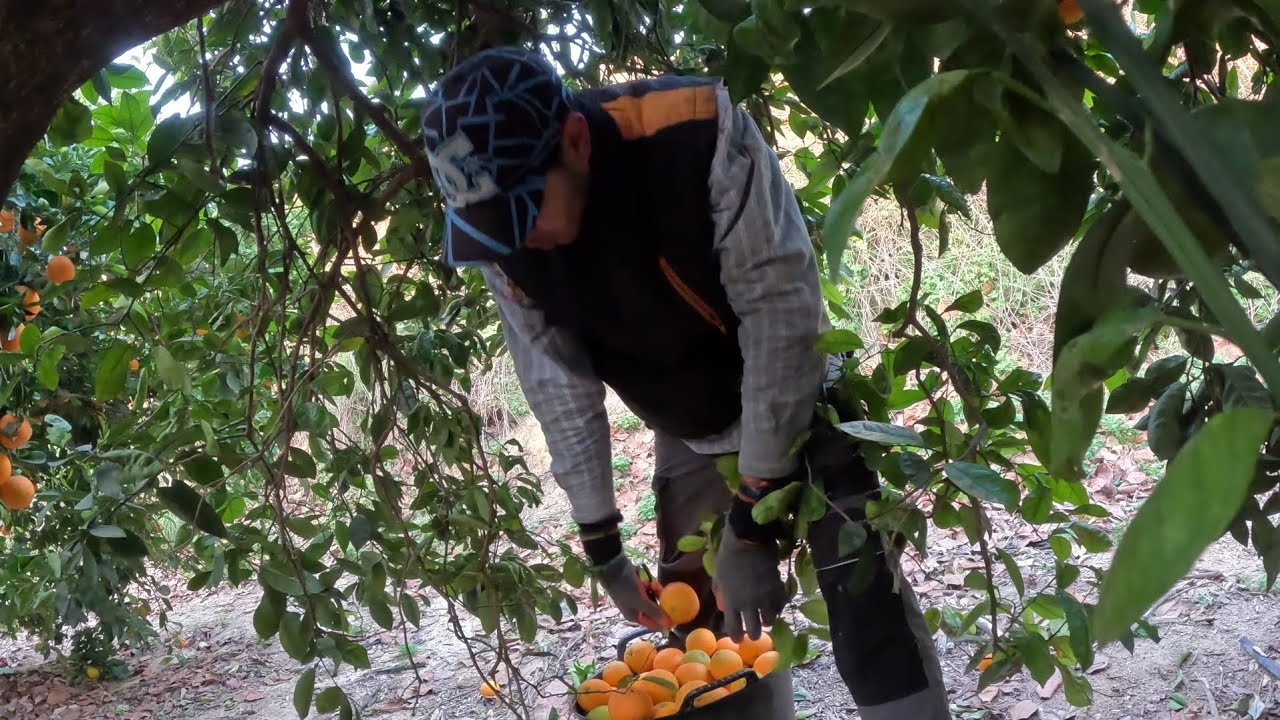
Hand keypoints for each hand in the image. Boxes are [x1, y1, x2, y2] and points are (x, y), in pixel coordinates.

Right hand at [593, 553, 671, 630]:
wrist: (614, 568)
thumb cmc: (625, 588)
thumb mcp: (640, 601)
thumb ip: (655, 612)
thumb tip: (669, 625)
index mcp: (636, 617)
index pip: (654, 624)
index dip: (665, 622)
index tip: (677, 617)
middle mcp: (638, 609)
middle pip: (656, 610)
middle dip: (660, 603)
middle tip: (665, 596)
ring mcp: (640, 598)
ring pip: (655, 598)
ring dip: (656, 592)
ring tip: (651, 584)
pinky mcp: (641, 588)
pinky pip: (652, 589)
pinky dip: (652, 585)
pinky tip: (649, 581)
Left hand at [714, 522, 785, 641]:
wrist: (749, 539)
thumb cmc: (728, 556)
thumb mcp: (718, 576)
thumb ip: (721, 592)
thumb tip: (723, 604)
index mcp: (731, 602)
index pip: (734, 629)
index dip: (736, 637)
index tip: (738, 638)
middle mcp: (749, 604)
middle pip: (754, 631)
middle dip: (754, 634)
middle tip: (753, 631)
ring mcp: (765, 597)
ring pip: (770, 620)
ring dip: (767, 620)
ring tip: (765, 616)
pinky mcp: (778, 588)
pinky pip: (781, 605)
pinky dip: (778, 607)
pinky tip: (775, 604)